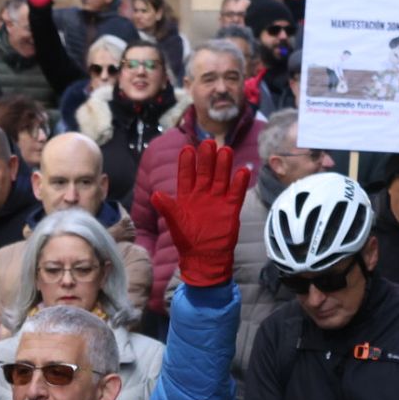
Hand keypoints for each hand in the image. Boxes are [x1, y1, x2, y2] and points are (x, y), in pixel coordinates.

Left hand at [149, 139, 249, 288]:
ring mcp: (217, 199)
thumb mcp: (174, 223)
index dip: (187, 163)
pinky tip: (243, 170)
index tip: (187, 149)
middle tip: (209, 143)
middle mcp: (202, 194)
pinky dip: (240, 182)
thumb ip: (167, 208)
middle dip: (207, 158)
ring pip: (221, 178)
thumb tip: (155, 195)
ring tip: (226, 151)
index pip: (186, 175)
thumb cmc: (186, 239)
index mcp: (186, 196)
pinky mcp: (231, 207)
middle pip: (205, 172)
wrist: (204, 256)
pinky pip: (236, 192)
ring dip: (224, 165)